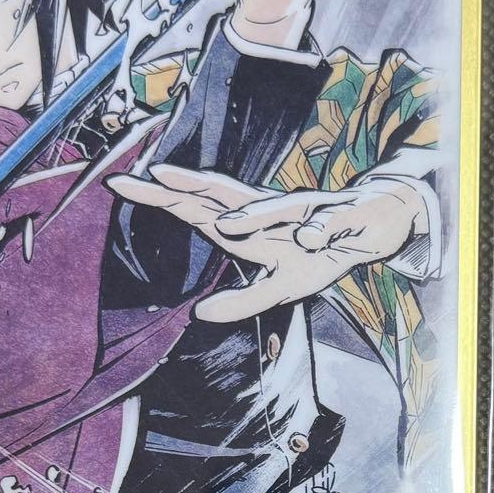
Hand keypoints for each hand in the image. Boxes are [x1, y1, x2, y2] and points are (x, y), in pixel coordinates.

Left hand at [106, 164, 421, 323]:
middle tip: (152, 177)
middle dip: (189, 186)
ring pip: (276, 208)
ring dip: (253, 214)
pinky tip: (307, 236)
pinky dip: (320, 228)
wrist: (377, 221)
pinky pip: (330, 223)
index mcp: (248, 226)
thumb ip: (241, 301)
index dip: (159, 196)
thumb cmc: (319, 252)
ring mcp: (306, 212)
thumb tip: (200, 315)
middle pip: (223, 196)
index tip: (117, 183)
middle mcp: (270, 212)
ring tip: (223, 223)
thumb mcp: (279, 288)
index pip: (194, 207)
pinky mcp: (343, 219)